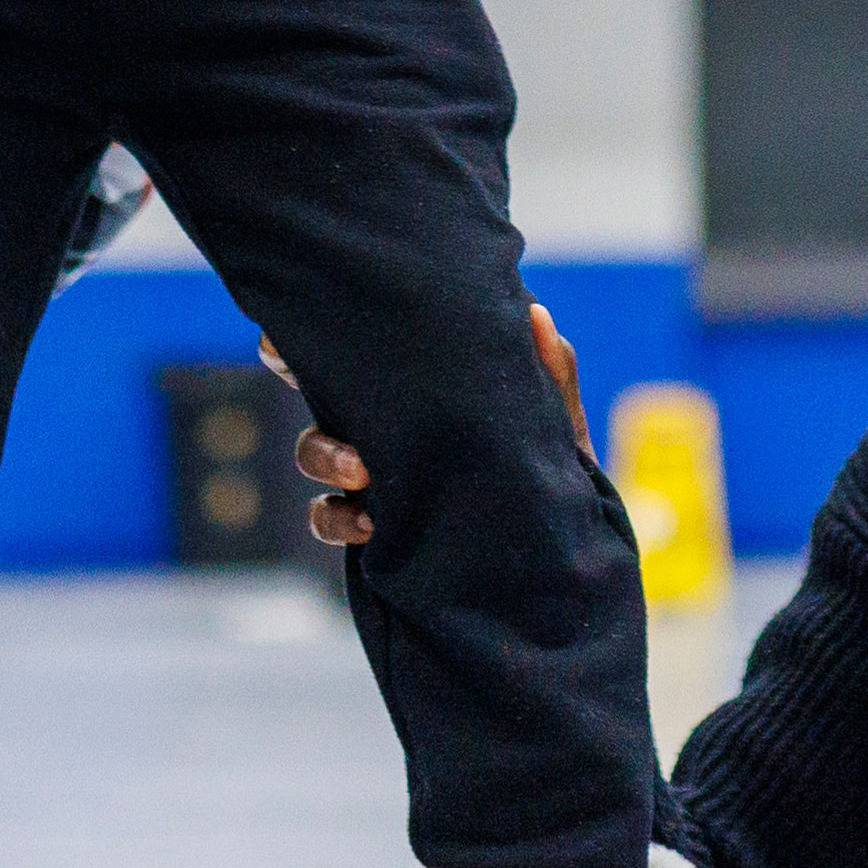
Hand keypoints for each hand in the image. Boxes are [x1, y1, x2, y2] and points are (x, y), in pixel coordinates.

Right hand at [291, 306, 575, 546]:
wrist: (560, 554)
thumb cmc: (556, 474)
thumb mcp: (558, 420)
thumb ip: (549, 370)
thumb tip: (536, 313)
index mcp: (422, 385)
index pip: (361, 347)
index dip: (323, 328)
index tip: (309, 325)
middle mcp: (387, 422)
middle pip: (318, 391)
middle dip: (308, 380)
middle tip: (333, 397)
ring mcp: (373, 474)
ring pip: (313, 452)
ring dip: (323, 455)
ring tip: (361, 470)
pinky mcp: (373, 525)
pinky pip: (328, 518)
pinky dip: (336, 518)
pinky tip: (370, 524)